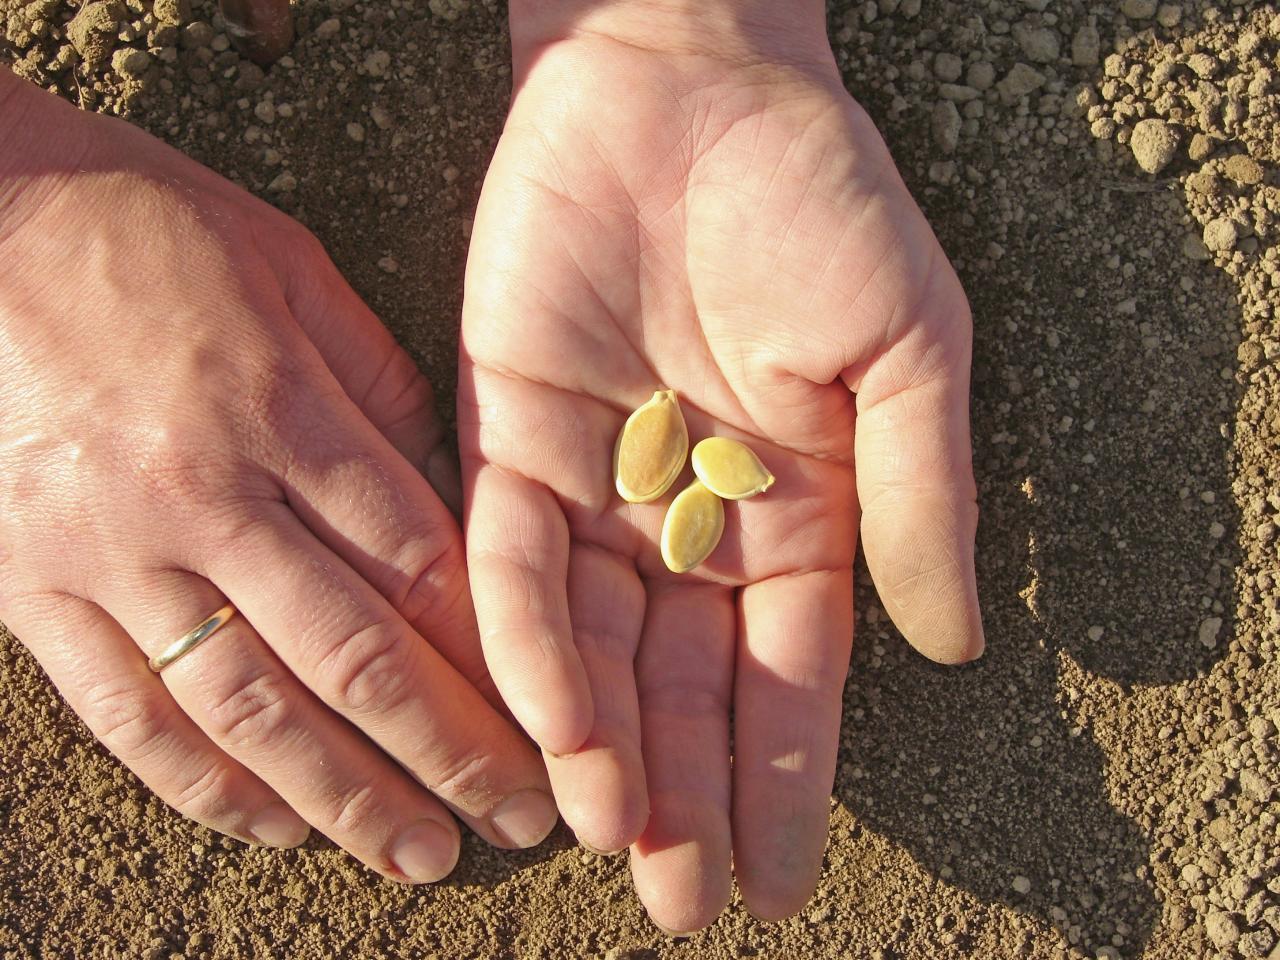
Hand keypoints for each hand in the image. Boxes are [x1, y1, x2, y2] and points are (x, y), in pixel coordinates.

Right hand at [0, 71, 555, 881]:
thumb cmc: (139, 224)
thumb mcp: (286, 265)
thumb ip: (375, 380)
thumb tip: (442, 488)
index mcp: (281, 408)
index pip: (416, 562)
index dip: (491, 651)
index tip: (545, 708)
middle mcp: (206, 495)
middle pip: (354, 654)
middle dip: (448, 750)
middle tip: (516, 817)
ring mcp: (113, 553)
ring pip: (248, 709)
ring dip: (344, 796)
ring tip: (417, 854)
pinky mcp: (31, 589)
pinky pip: (127, 714)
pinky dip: (206, 784)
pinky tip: (277, 824)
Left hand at [460, 0, 982, 930]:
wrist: (686, 84)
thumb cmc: (817, 201)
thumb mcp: (909, 348)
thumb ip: (921, 498)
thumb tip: (952, 646)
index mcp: (797, 507)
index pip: (790, 674)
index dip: (784, 779)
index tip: (780, 883)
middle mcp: (692, 516)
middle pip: (686, 683)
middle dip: (685, 792)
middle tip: (682, 903)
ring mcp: (600, 484)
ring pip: (596, 646)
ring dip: (605, 742)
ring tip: (615, 836)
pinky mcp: (510, 436)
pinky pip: (514, 559)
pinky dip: (530, 639)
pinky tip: (549, 721)